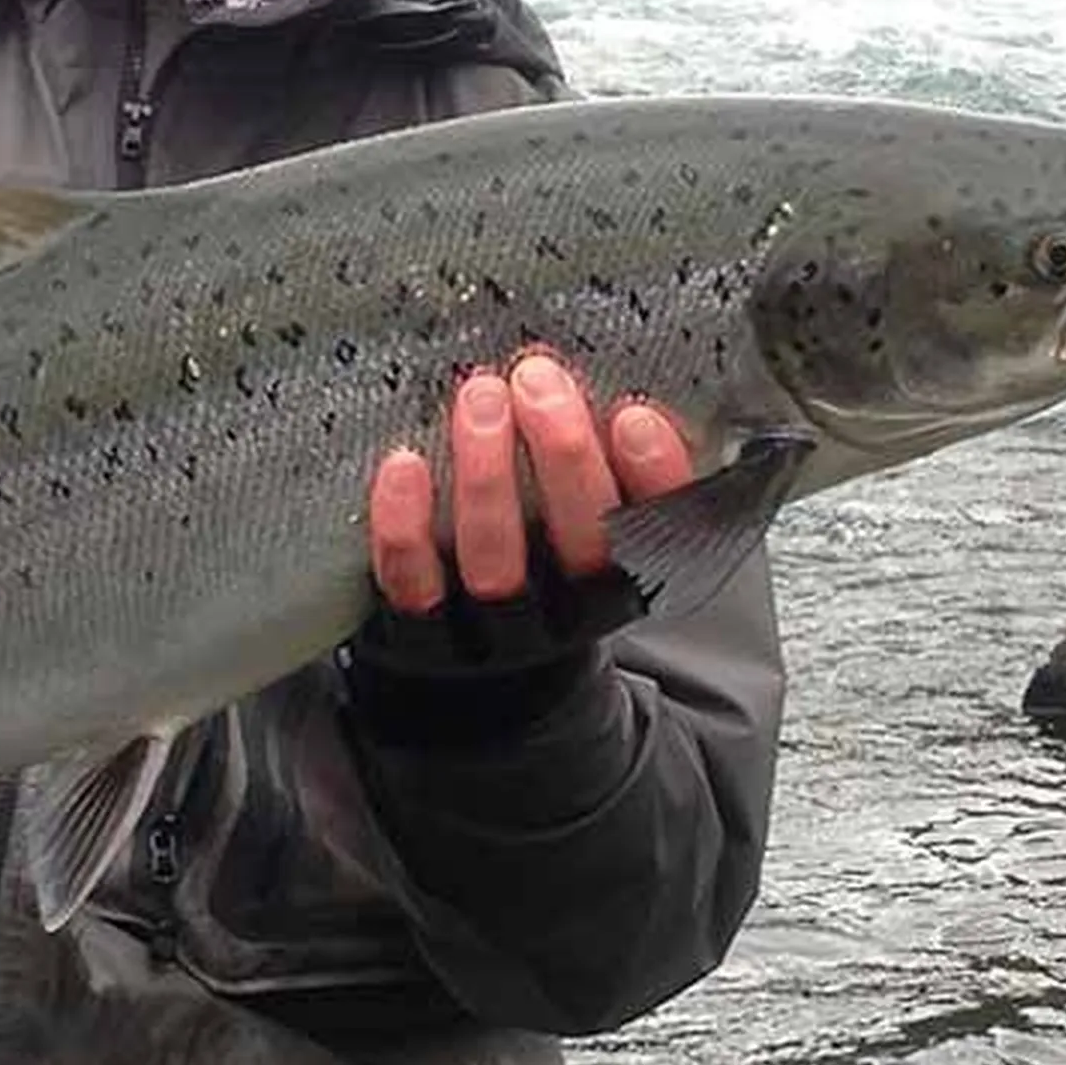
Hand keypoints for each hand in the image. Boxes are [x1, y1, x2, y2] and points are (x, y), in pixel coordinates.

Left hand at [365, 348, 694, 615]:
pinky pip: (414, 580)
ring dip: (489, 475)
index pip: (661, 531)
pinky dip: (406, 522)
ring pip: (496, 558)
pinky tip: (404, 464)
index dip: (654, 477)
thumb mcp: (593, 531)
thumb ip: (610, 471)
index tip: (635, 415)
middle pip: (581, 540)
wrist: (475, 685)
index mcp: (624, 580)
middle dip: (564, 454)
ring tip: (481, 397)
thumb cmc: (541, 573)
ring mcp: (493, 632)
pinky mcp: (422, 637)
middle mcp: (568, 613)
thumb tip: (619, 379)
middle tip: (538, 379)